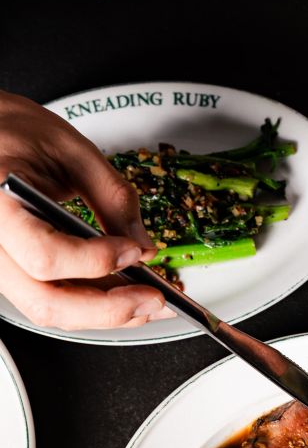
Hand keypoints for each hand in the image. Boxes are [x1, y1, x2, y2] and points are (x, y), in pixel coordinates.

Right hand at [0, 91, 173, 329]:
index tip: (134, 251)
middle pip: (47, 302)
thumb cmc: (15, 134)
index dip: (96, 262)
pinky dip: (93, 304)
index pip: (44, 254)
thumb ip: (113, 200)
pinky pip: (53, 301)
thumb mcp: (72, 152)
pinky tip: (125, 294)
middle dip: (109, 308)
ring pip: (51, 310)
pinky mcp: (14, 275)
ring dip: (106, 313)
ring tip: (148, 302)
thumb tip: (145, 248)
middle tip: (154, 299)